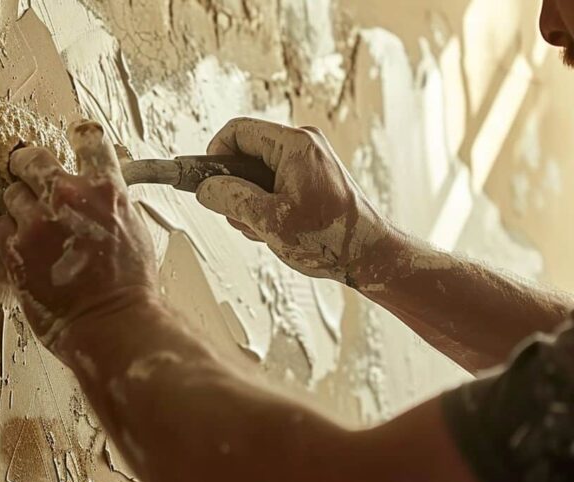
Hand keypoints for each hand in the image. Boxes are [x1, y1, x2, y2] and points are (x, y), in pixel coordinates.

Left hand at [0, 120, 157, 349]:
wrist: (111, 323)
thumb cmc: (130, 286)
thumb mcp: (134, 229)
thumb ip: (111, 202)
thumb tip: (97, 191)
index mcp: (105, 189)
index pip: (88, 140)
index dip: (79, 135)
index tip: (73, 133)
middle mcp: (67, 197)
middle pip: (33, 158)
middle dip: (28, 162)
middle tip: (26, 167)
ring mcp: (36, 222)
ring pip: (12, 193)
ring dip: (21, 203)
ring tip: (33, 222)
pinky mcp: (15, 249)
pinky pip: (2, 226)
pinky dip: (11, 232)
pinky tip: (25, 245)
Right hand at [196, 117, 393, 285]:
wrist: (370, 256)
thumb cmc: (329, 238)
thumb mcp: (269, 221)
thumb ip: (232, 199)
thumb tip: (204, 189)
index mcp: (294, 144)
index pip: (237, 131)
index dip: (214, 156)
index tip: (207, 184)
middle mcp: (303, 144)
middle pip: (245, 152)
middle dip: (233, 186)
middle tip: (239, 217)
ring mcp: (310, 160)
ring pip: (257, 171)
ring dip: (249, 201)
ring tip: (262, 229)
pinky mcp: (313, 177)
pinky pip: (274, 182)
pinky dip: (265, 204)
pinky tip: (274, 229)